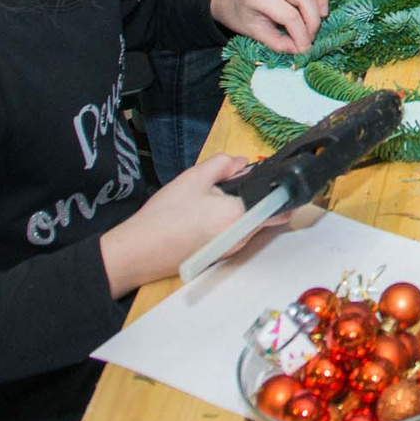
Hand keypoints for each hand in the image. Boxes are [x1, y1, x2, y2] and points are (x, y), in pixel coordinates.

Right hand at [98, 153, 265, 293]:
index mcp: (239, 216)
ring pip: (251, 225)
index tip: (275, 181)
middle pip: (267, 214)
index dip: (281, 191)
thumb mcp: (194, 178)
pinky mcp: (220, 257)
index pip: (280, 207)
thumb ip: (223, 164)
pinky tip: (207, 217)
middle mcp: (241, 237)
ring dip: (243, 211)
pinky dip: (230, 223)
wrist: (138, 251)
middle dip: (259, 198)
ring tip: (215, 201)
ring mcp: (231, 250)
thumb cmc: (164, 216)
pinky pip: (236, 235)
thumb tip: (242, 163)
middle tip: (236, 186)